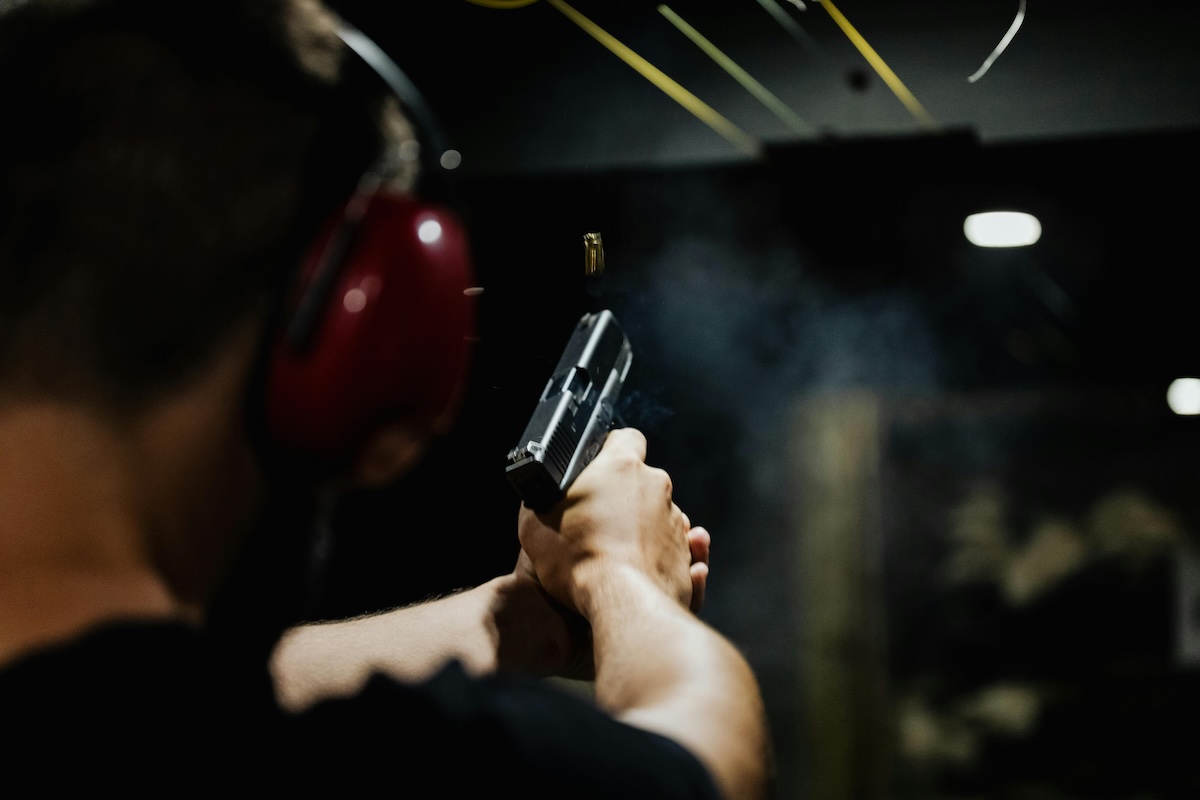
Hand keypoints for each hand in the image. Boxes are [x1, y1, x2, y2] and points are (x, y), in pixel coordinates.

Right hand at [517, 427, 697, 619]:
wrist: (622, 603)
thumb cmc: (578, 559)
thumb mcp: (537, 522)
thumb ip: (545, 499)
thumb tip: (547, 499)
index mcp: (621, 466)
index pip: (626, 438)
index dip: (611, 451)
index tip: (597, 470)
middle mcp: (656, 486)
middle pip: (640, 481)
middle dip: (622, 498)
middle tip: (596, 522)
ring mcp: (675, 520)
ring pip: (656, 515)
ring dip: (639, 529)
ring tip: (612, 554)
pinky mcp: (686, 552)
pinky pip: (671, 547)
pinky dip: (654, 556)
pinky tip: (633, 572)